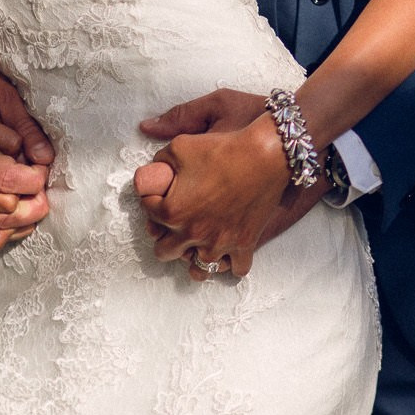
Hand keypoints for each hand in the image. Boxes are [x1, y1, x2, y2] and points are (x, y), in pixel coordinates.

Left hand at [134, 88, 288, 279]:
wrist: (268, 153)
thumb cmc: (224, 146)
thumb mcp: (181, 144)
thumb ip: (158, 161)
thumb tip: (148, 172)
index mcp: (172, 211)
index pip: (147, 212)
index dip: (150, 198)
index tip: (160, 191)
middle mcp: (193, 234)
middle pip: (164, 251)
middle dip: (165, 236)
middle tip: (174, 221)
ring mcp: (220, 243)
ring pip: (198, 270)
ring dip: (193, 258)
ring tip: (196, 244)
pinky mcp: (246, 243)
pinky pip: (236, 269)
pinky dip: (230, 264)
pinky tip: (227, 250)